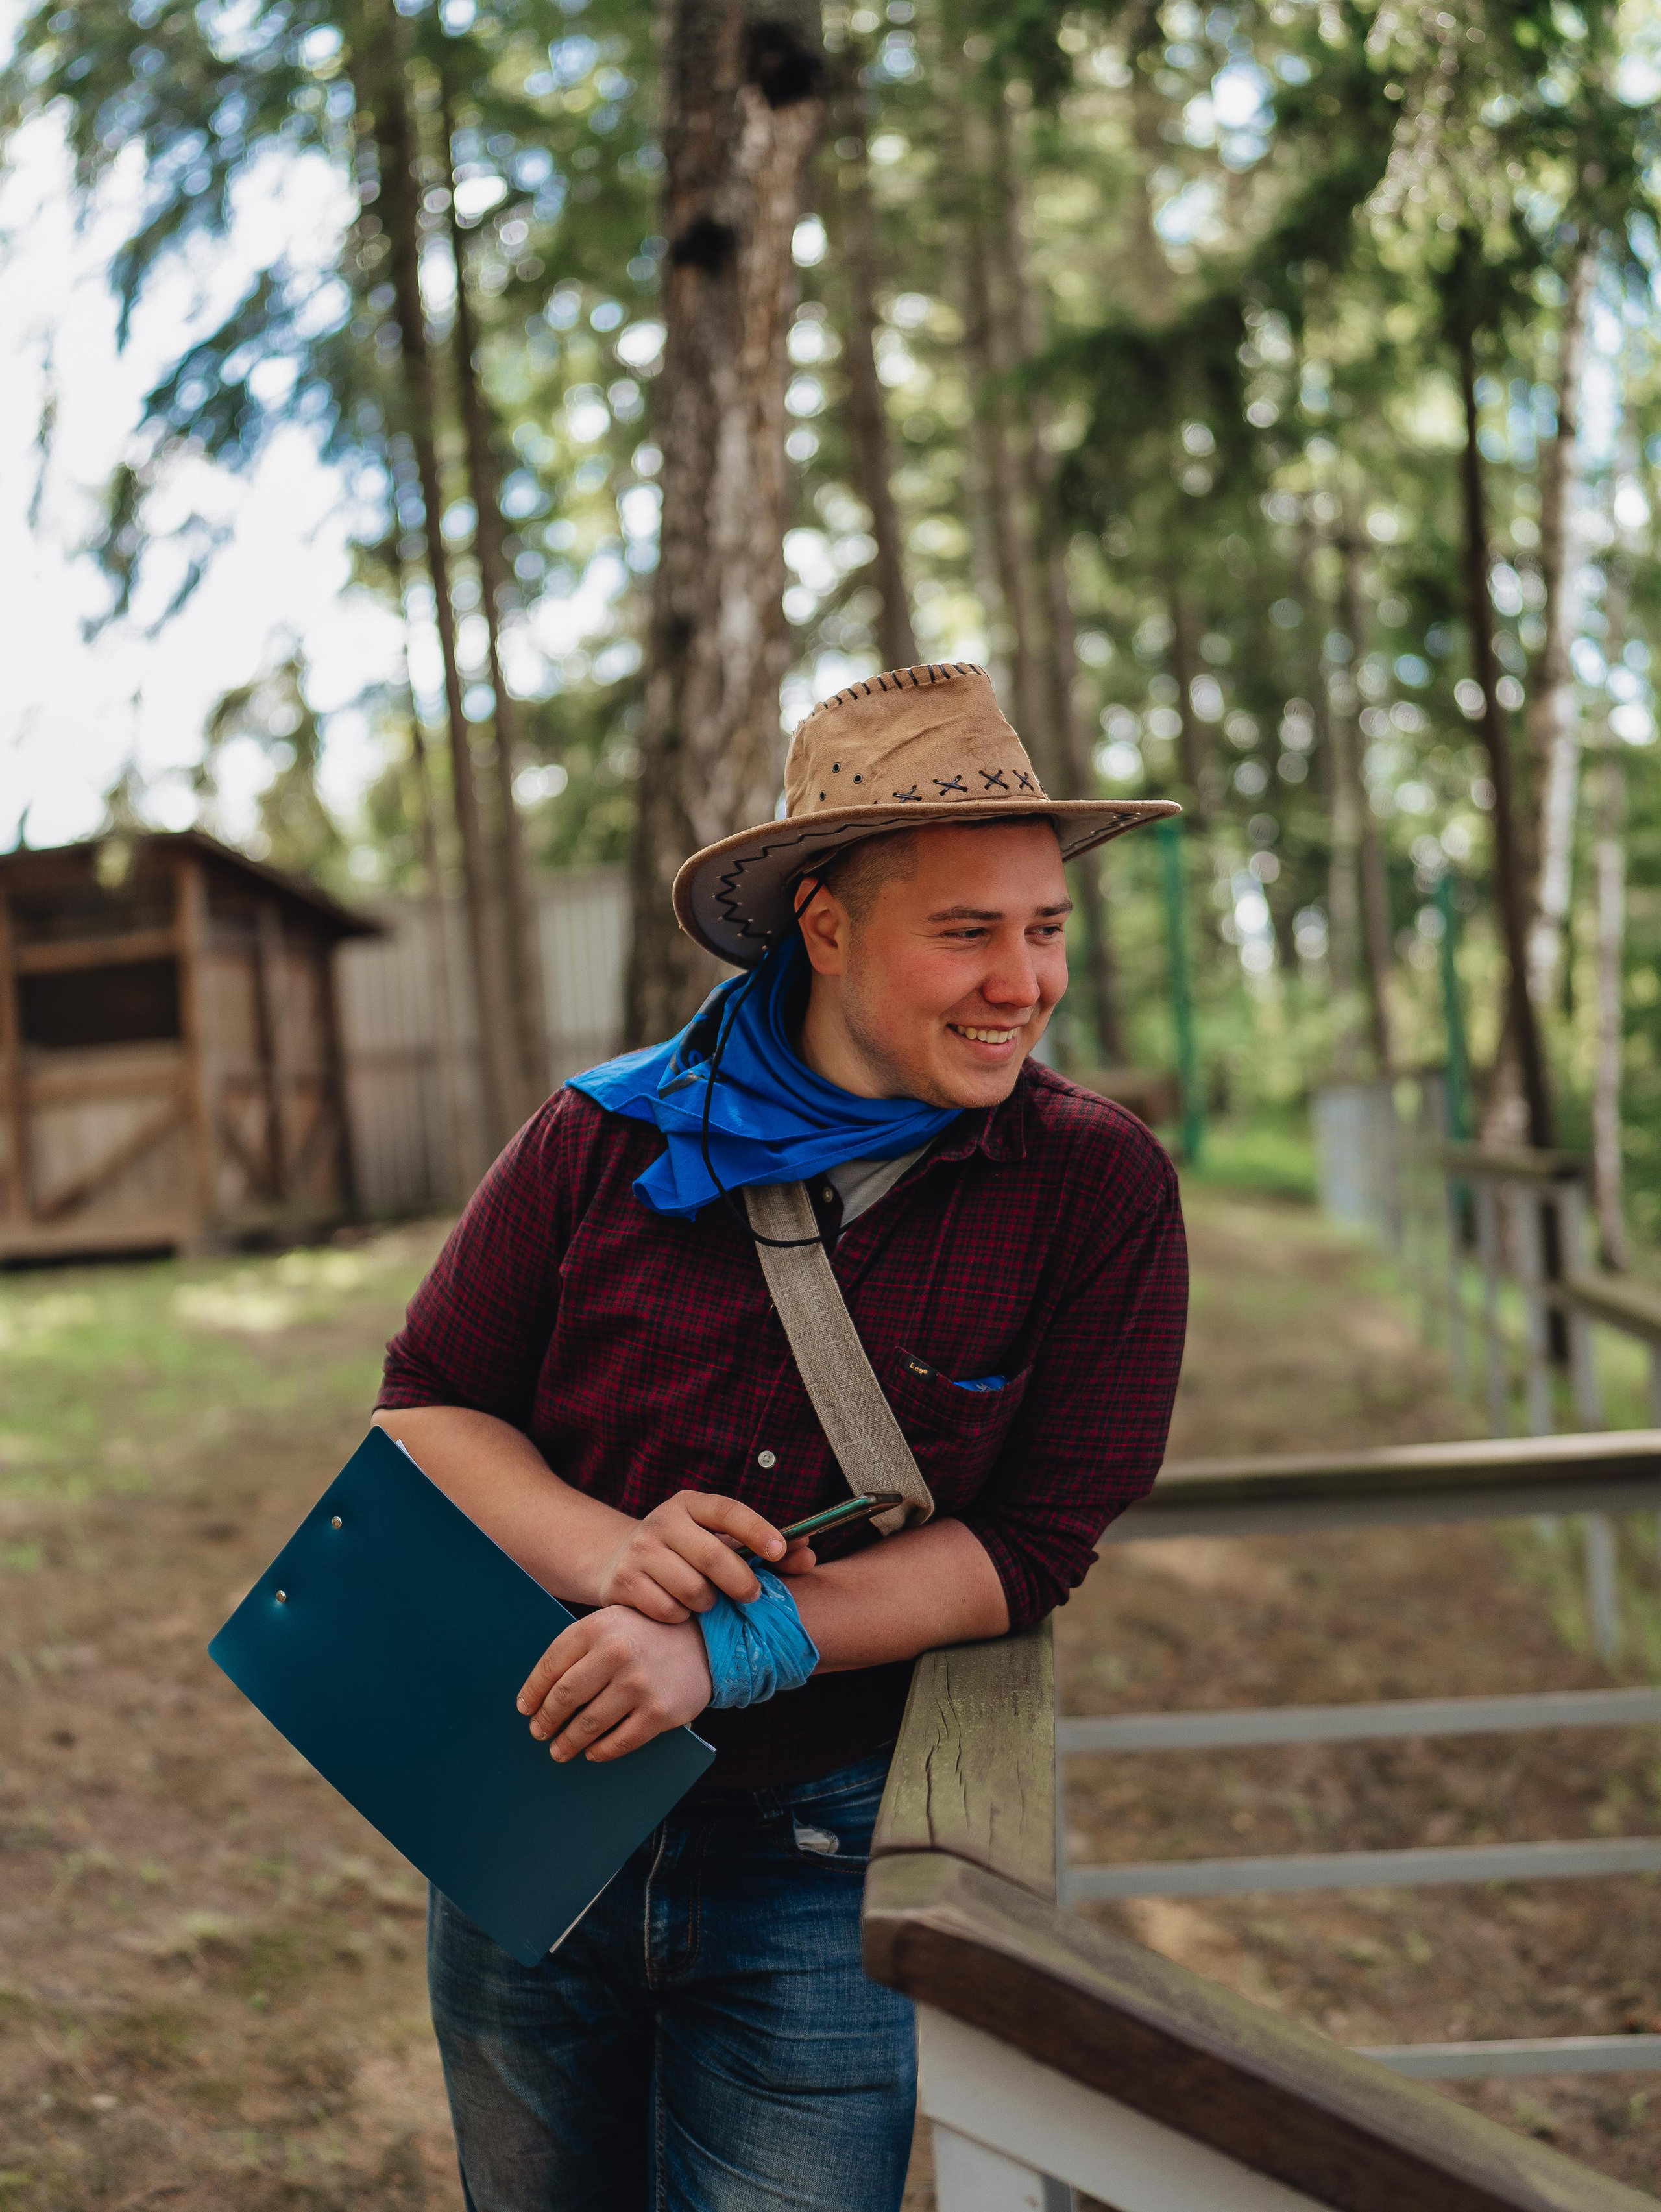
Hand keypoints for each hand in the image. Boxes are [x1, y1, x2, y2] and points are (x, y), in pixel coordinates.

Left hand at [517, 1608, 712, 1762]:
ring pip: (588, 1725)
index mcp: (599, 1627)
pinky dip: (599, 1752)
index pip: (551, 1666)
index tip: (525, 1708)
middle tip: (539, 1732)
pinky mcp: (658, 1713)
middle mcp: (617, 1654)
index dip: (533, 1692)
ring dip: (567, 1742)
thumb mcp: (611, 1622)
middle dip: (546, 1720)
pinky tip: (591, 1752)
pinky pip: (618, 1742)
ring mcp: (639, 1685)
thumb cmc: (646, 1634)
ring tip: (559, 1750)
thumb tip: (538, 1692)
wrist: (705, 1641)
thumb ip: (578, 1647)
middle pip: (565, 1697)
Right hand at [596, 1490, 792, 1622]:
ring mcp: (640, 1551)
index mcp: (691, 1504)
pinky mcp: (624, 1581)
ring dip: (709, 1603)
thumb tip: (808, 1553)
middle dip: (741, 1582)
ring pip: (692, 1589)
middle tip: (753, 1595)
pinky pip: (669, 1609)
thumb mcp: (719, 1540)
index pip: (728, 1511)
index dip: (757, 1530)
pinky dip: (682, 1616)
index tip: (780, 1551)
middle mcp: (663, 1521)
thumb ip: (766, 1548)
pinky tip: (680, 1608)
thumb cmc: (685, 1551)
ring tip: (708, 1600)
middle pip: (712, 1556)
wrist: (618, 1560)